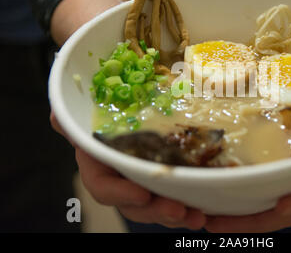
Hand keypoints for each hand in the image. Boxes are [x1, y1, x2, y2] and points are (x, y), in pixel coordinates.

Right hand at [50, 111, 206, 229]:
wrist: (126, 100)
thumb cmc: (107, 106)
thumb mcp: (91, 108)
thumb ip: (74, 117)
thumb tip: (56, 114)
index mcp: (100, 162)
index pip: (102, 185)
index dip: (119, 193)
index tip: (142, 194)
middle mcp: (121, 176)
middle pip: (134, 204)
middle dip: (156, 211)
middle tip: (179, 210)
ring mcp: (144, 180)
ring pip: (157, 206)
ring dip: (176, 214)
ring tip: (196, 217)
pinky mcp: (166, 178)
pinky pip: (176, 197)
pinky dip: (190, 205)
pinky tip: (206, 210)